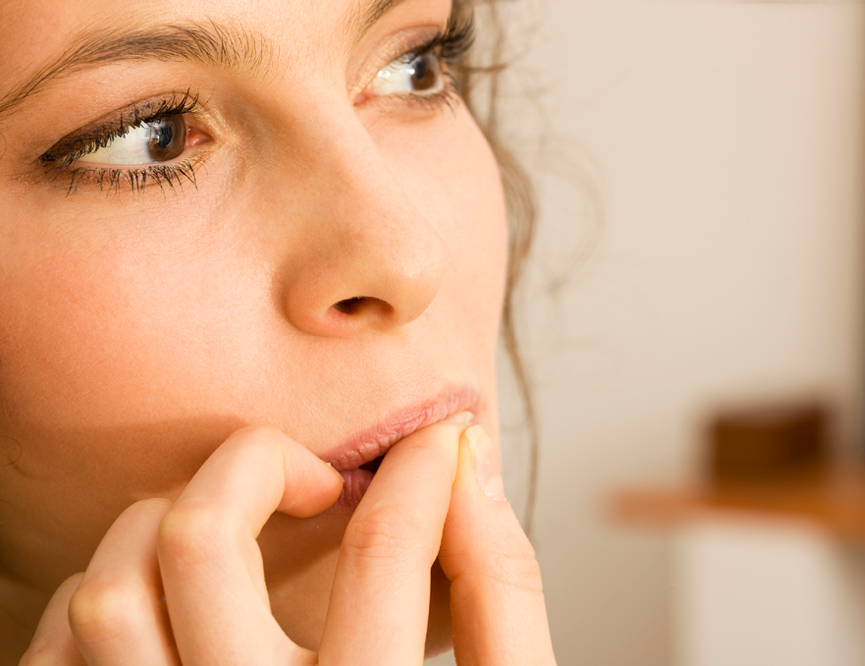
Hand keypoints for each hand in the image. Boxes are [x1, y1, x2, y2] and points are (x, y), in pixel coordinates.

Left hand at [20, 422, 556, 664]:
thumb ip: (500, 591)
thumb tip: (469, 469)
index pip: (385, 550)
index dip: (422, 468)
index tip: (437, 442)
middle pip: (202, 540)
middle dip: (259, 462)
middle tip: (314, 478)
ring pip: (110, 593)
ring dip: (166, 525)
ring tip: (235, 532)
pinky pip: (57, 659)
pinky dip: (95, 603)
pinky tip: (165, 602)